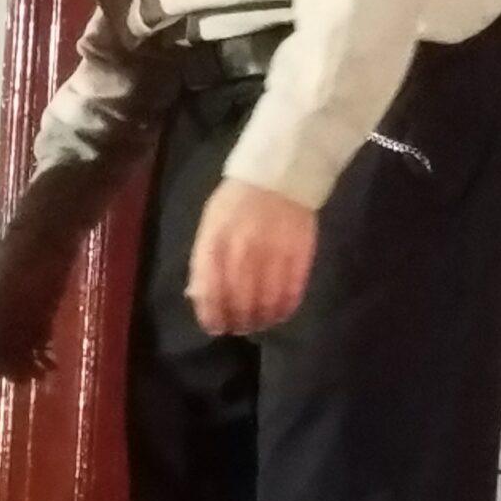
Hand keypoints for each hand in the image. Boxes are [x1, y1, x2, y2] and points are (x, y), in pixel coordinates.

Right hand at [0, 221, 79, 382]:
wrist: (53, 225)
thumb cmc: (30, 257)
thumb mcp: (10, 286)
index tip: (10, 378)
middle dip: (12, 362)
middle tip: (31, 379)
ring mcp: (18, 298)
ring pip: (17, 336)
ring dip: (28, 356)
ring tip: (47, 369)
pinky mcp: (39, 295)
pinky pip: (34, 326)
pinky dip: (40, 343)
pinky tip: (51, 353)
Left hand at [187, 179, 316, 335]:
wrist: (280, 174)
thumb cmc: (238, 200)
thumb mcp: (211, 223)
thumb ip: (204, 259)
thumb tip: (200, 296)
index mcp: (215, 241)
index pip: (210, 290)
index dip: (212, 315)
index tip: (215, 326)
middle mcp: (242, 250)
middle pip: (238, 301)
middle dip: (237, 321)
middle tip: (239, 327)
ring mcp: (273, 253)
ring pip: (266, 302)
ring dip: (262, 319)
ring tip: (260, 323)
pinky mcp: (299, 255)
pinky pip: (291, 292)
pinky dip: (285, 308)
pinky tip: (280, 312)